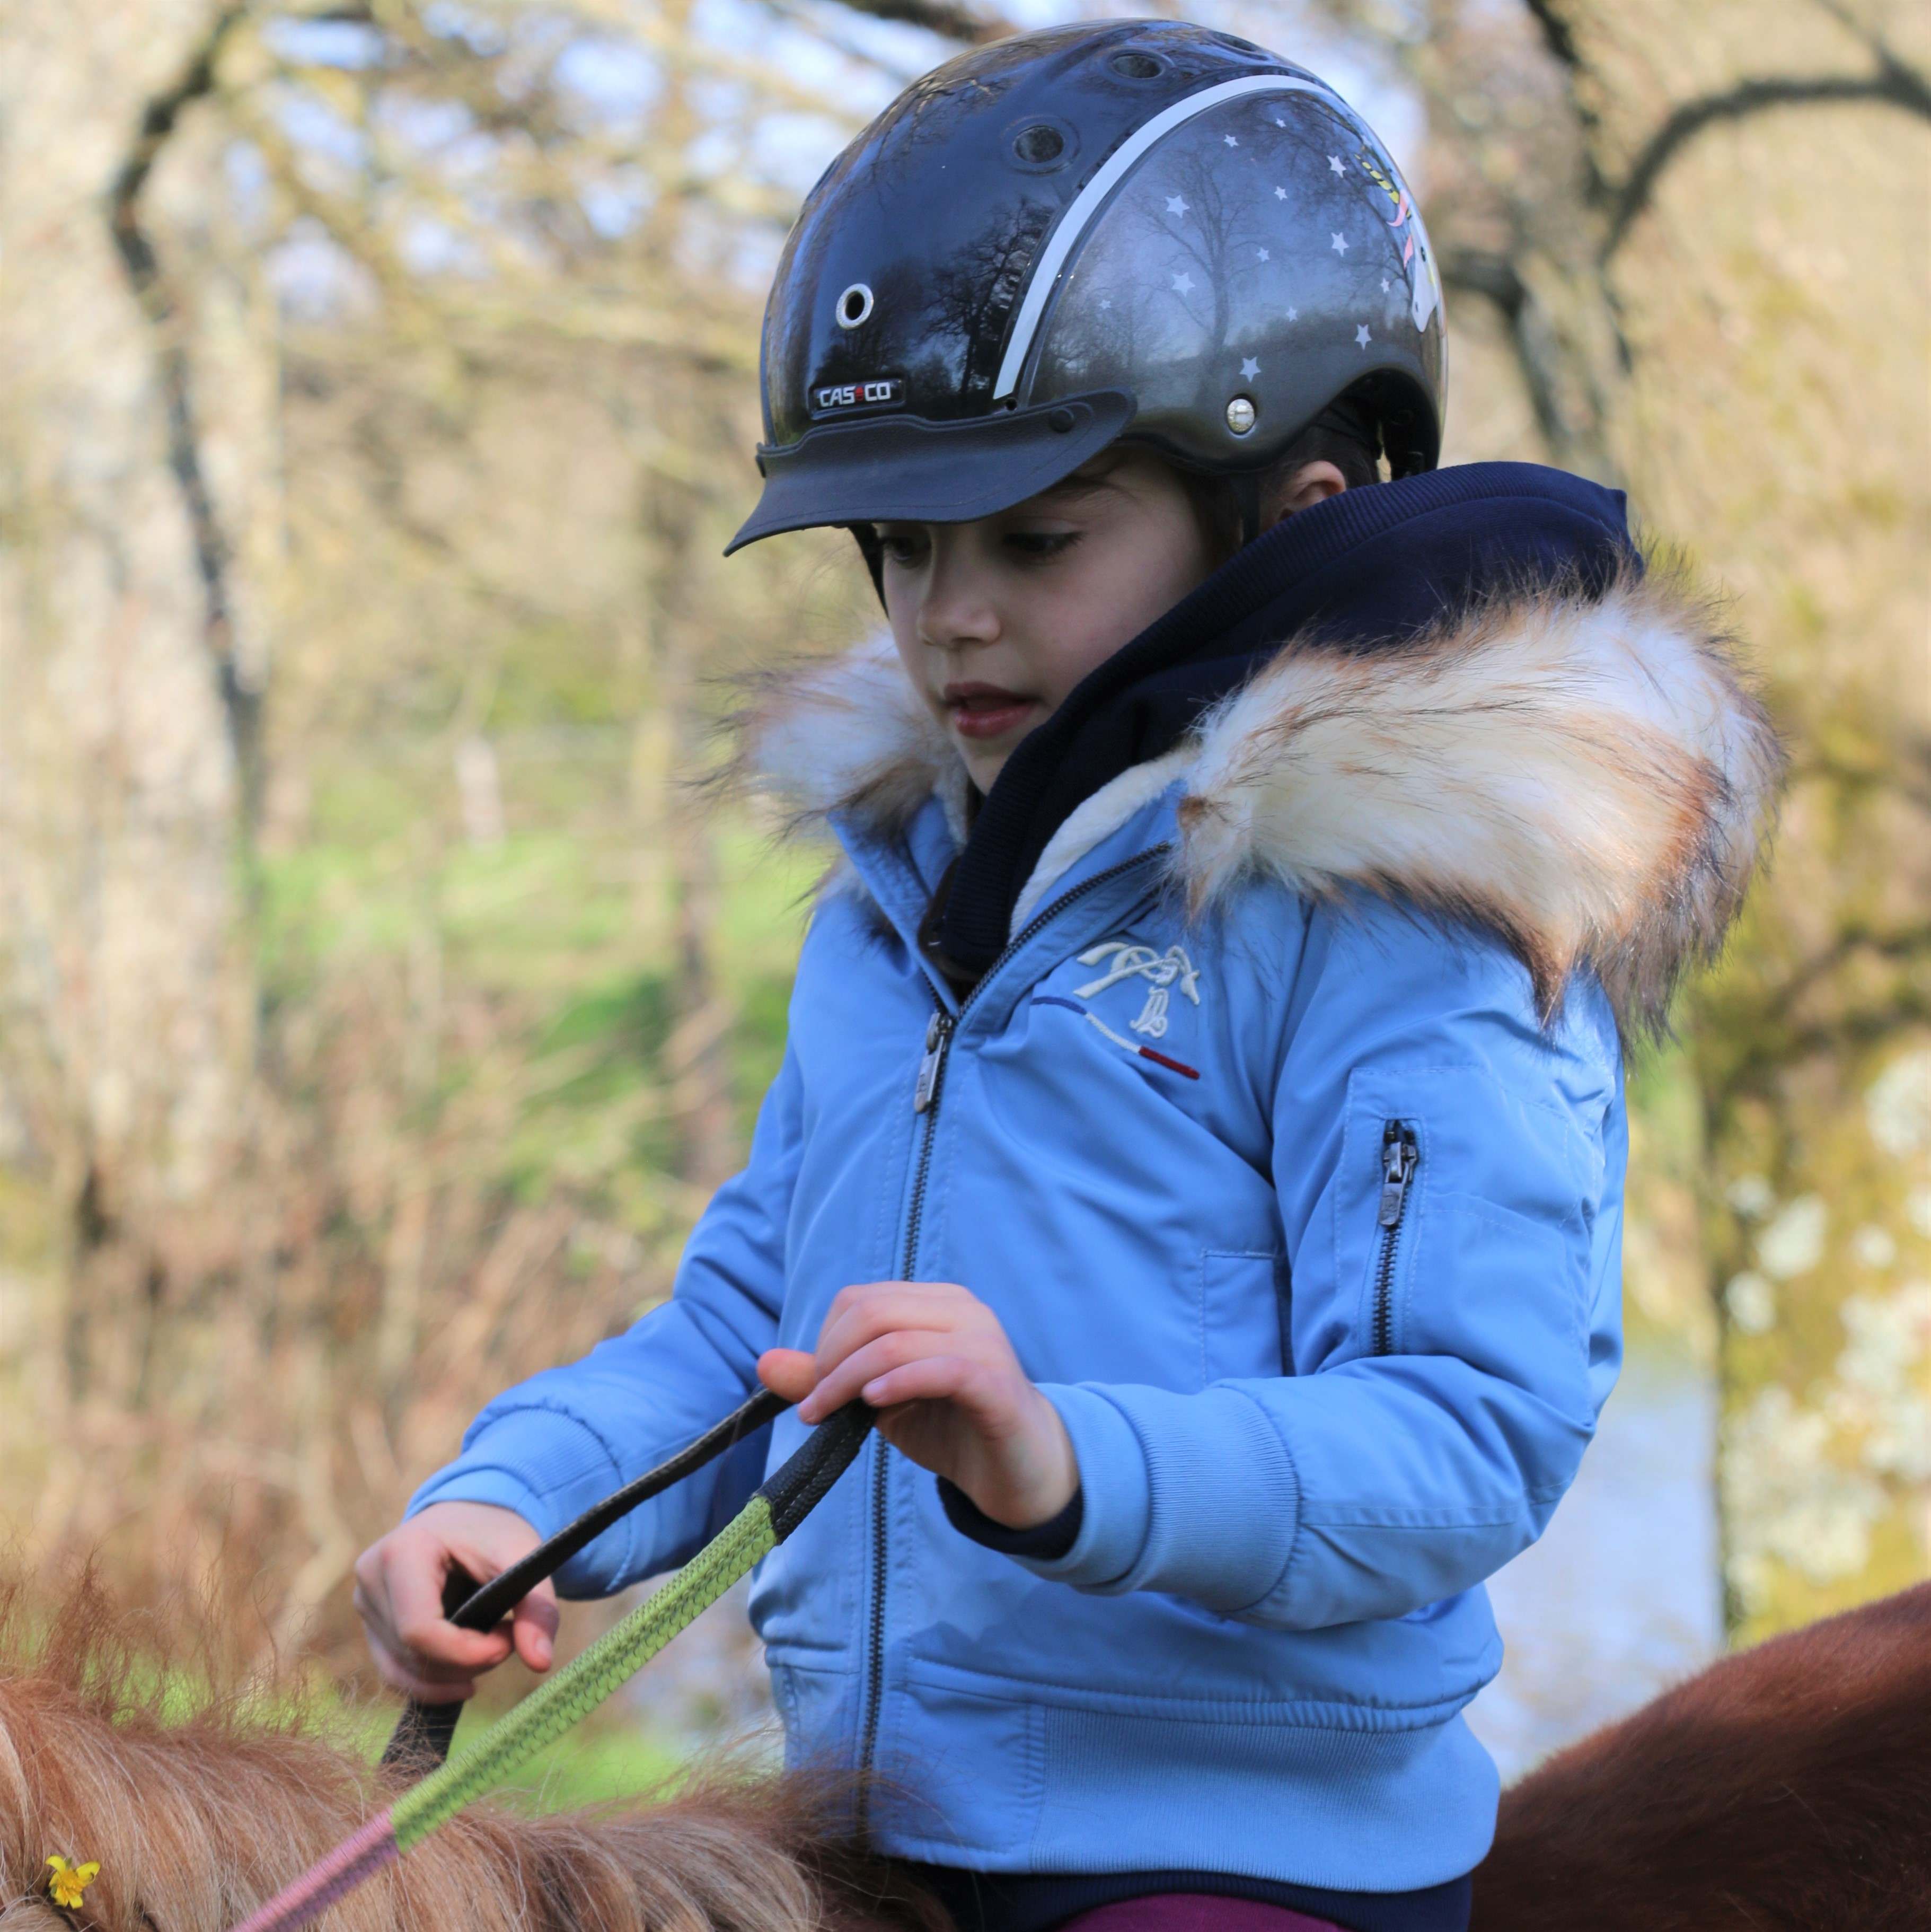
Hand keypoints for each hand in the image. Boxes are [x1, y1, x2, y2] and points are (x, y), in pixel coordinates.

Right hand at [353, 1501, 558, 1702]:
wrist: (468, 1515)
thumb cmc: (494, 1532)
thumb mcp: (524, 1557)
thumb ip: (537, 1608)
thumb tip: (541, 1663)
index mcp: (402, 1552)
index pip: (419, 1630)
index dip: (466, 1653)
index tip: (508, 1641)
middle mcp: (371, 1578)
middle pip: (413, 1654)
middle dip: (467, 1662)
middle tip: (506, 1637)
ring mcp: (365, 1604)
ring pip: (403, 1670)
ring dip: (453, 1674)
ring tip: (489, 1643)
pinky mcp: (371, 1625)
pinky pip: (395, 1674)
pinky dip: (433, 1683)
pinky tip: (466, 1674)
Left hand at [758, 1282, 1077, 1530]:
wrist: (1020, 1470)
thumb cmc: (950, 1427)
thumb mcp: (879, 1402)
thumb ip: (828, 1379)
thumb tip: (764, 1362)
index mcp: (936, 1303)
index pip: (860, 1300)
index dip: (825, 1341)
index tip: (813, 1389)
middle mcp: (962, 1310)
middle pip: (872, 1313)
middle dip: (829, 1360)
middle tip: (814, 1408)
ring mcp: (984, 1343)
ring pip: (896, 1340)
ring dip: (847, 1379)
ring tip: (827, 1415)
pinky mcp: (996, 1383)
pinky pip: (940, 1368)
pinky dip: (897, 1382)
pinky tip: (873, 1404)